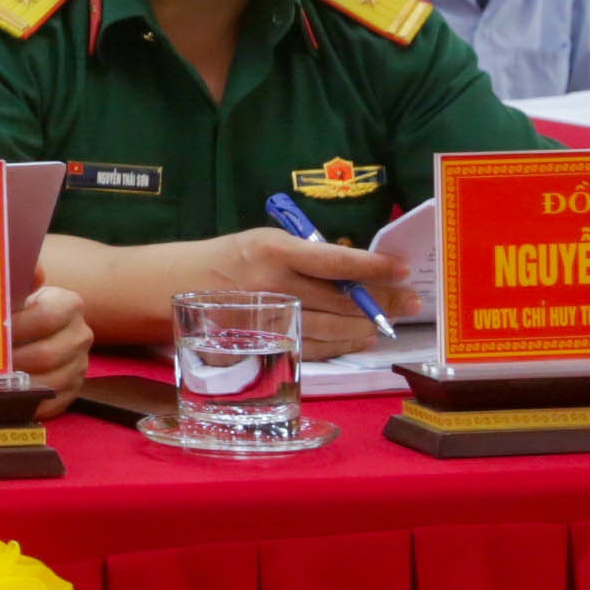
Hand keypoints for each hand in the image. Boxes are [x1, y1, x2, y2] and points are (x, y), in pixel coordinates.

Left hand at [11, 284, 90, 416]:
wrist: (40, 326)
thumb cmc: (23, 307)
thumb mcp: (21, 289)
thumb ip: (21, 278)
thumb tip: (33, 269)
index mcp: (70, 304)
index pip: (47, 316)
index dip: (17, 327)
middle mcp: (80, 335)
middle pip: (47, 354)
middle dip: (12, 360)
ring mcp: (80, 365)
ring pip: (50, 382)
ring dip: (19, 384)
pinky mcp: (73, 390)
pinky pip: (52, 403)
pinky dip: (29, 403)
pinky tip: (8, 398)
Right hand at [212, 225, 411, 358]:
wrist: (177, 286)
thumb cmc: (231, 259)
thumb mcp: (266, 241)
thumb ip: (308, 256)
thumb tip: (360, 272)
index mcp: (274, 251)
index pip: (336, 261)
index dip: (375, 267)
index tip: (404, 268)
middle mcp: (274, 286)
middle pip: (343, 300)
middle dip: (384, 301)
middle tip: (412, 301)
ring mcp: (270, 320)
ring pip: (335, 328)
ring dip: (368, 325)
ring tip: (390, 320)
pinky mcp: (266, 344)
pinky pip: (316, 348)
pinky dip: (344, 344)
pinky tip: (362, 337)